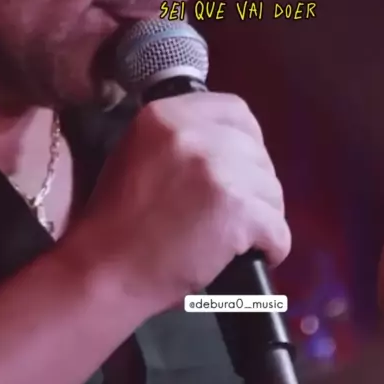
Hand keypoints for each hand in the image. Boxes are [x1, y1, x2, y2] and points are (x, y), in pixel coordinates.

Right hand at [70, 92, 290, 319]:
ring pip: (271, 188)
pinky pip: (278, 228)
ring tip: (241, 238)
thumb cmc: (116, 222)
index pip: (235, 110)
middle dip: (255, 183)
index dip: (246, 141)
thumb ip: (182, 138)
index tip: (240, 167)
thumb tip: (230, 143)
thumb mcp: (139, 153)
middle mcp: (194, 132)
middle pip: (257, 151)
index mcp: (167, 114)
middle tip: (236, 211)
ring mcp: (217, 168)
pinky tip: (256, 256)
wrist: (104, 272)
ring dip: (264, 215)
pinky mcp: (236, 208)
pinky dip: (273, 246)